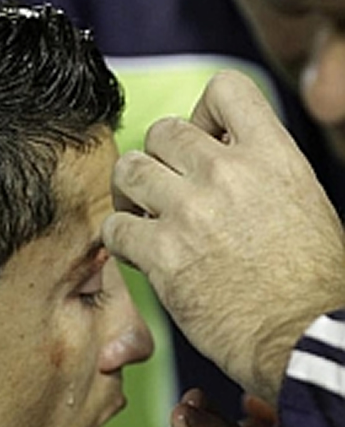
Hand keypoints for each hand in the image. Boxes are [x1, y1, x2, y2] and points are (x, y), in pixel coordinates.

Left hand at [103, 70, 344, 402]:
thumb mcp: (302, 204)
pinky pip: (115, 226)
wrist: (303, 337)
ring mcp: (191, 211)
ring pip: (129, 170)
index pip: (224, 89)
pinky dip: (119, 237)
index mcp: (271, 155)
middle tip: (161, 188)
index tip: (201, 141)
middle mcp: (227, 173)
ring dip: (130, 191)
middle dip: (157, 157)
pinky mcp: (163, 254)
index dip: (202, 111)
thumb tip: (226, 159)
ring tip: (141, 214)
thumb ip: (260, 172)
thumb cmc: (311, 283)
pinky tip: (137, 252)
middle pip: (161, 131)